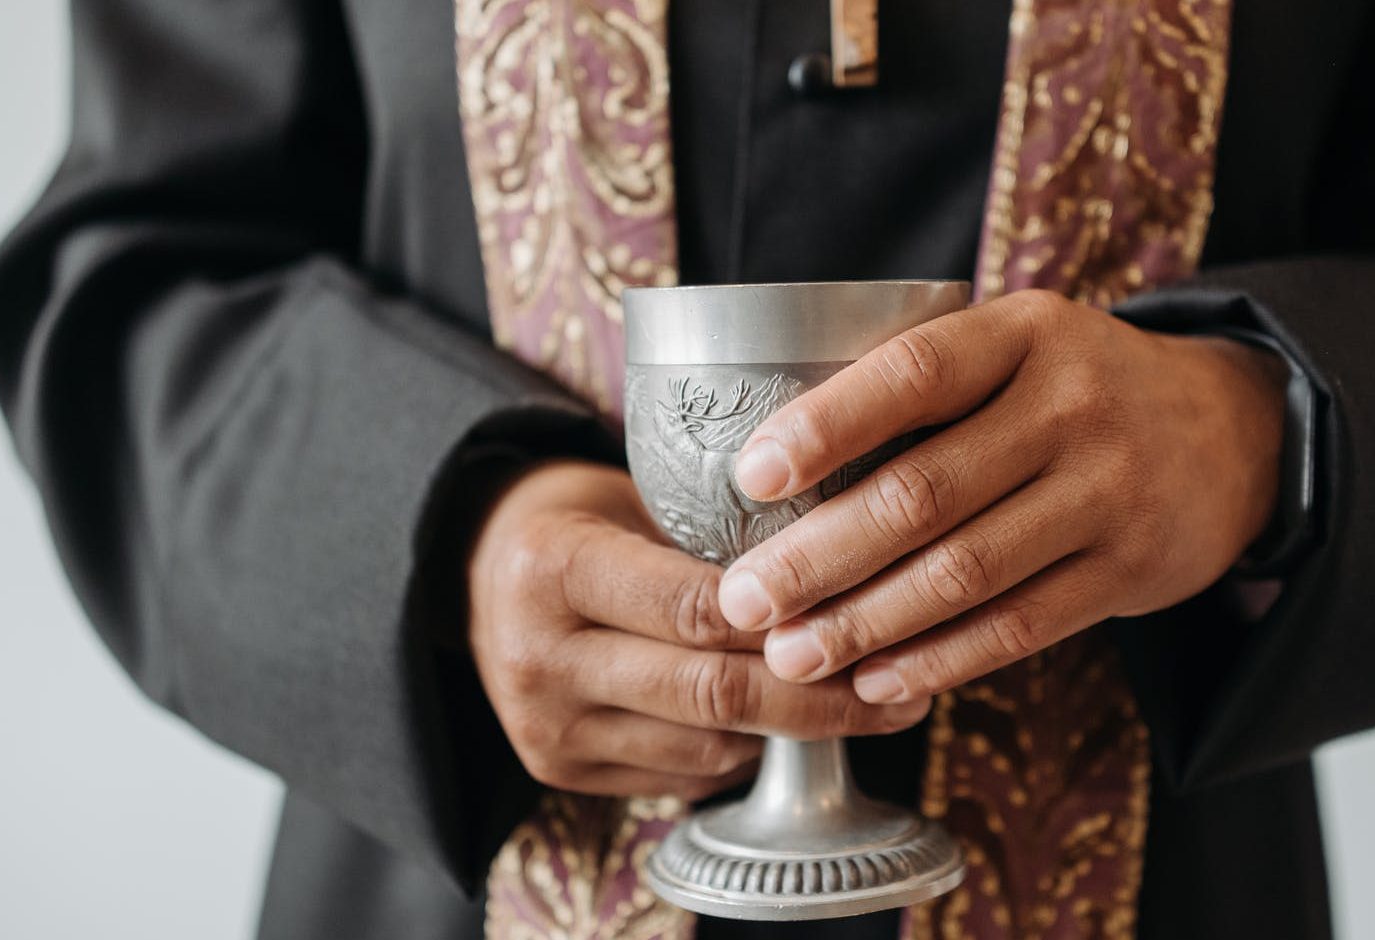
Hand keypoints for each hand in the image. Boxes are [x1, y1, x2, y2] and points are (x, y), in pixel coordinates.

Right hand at [468, 460, 931, 799]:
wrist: (476, 568)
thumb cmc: (582, 516)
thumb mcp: (632, 492)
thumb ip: (716, 534)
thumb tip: (845, 558)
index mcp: (556, 566)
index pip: (696, 608)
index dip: (790, 621)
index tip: (873, 615)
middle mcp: (540, 655)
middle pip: (711, 693)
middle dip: (818, 697)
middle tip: (899, 688)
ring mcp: (546, 725)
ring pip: (708, 745)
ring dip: (792, 731)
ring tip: (865, 702)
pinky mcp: (557, 771)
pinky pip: (684, 775)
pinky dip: (745, 751)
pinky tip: (785, 722)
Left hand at [714, 290, 1287, 703]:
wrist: (1234, 430)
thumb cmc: (1076, 389)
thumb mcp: (1019, 347)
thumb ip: (926, 384)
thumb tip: (773, 466)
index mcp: (1025, 333)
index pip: (915, 373)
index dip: (827, 425)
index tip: (752, 477)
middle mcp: (1073, 405)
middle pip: (925, 491)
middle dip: (819, 556)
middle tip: (743, 601)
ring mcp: (1109, 490)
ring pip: (965, 572)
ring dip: (866, 622)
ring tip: (792, 653)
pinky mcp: (1131, 569)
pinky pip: (1020, 626)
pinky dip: (940, 659)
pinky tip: (877, 680)